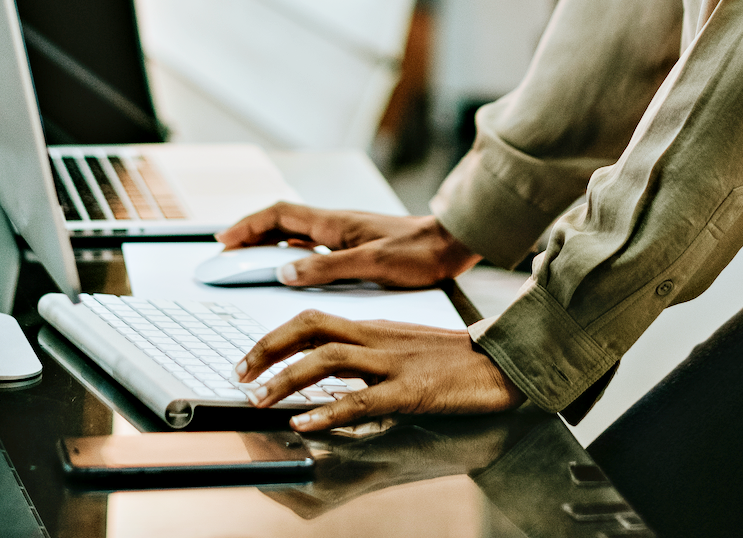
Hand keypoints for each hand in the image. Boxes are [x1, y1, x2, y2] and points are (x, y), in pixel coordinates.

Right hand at [216, 204, 477, 288]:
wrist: (452, 245)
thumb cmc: (419, 253)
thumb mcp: (370, 264)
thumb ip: (326, 268)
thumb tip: (284, 272)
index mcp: (334, 224)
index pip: (278, 215)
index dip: (247, 226)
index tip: (223, 240)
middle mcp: (336, 225)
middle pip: (281, 221)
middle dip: (250, 233)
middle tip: (227, 252)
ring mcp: (346, 234)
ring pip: (296, 232)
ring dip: (269, 242)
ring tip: (250, 259)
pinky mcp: (357, 245)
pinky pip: (313, 244)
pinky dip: (292, 251)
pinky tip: (292, 267)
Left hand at [237, 311, 521, 432]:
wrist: (503, 362)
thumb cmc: (455, 358)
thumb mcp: (402, 346)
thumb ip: (366, 353)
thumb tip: (326, 368)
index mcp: (373, 326)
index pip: (312, 319)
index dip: (273, 337)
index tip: (248, 359)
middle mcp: (376, 338)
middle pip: (310, 329)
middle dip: (266, 350)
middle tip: (239, 375)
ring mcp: (393, 363)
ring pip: (327, 360)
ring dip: (286, 380)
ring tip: (259, 400)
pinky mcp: (412, 390)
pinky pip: (362, 399)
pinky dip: (328, 409)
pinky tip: (305, 422)